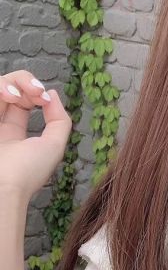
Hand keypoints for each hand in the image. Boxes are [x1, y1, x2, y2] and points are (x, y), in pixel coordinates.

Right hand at [0, 70, 71, 206]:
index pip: (22, 100)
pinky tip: (10, 96)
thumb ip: (59, 120)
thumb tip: (52, 94)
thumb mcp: (54, 146)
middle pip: (9, 87)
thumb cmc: (27, 172)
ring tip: (17, 95)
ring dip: (12, 82)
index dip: (34, 91)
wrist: (3, 188)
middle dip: (25, 81)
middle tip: (36, 92)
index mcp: (13, 134)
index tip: (44, 97)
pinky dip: (1, 86)